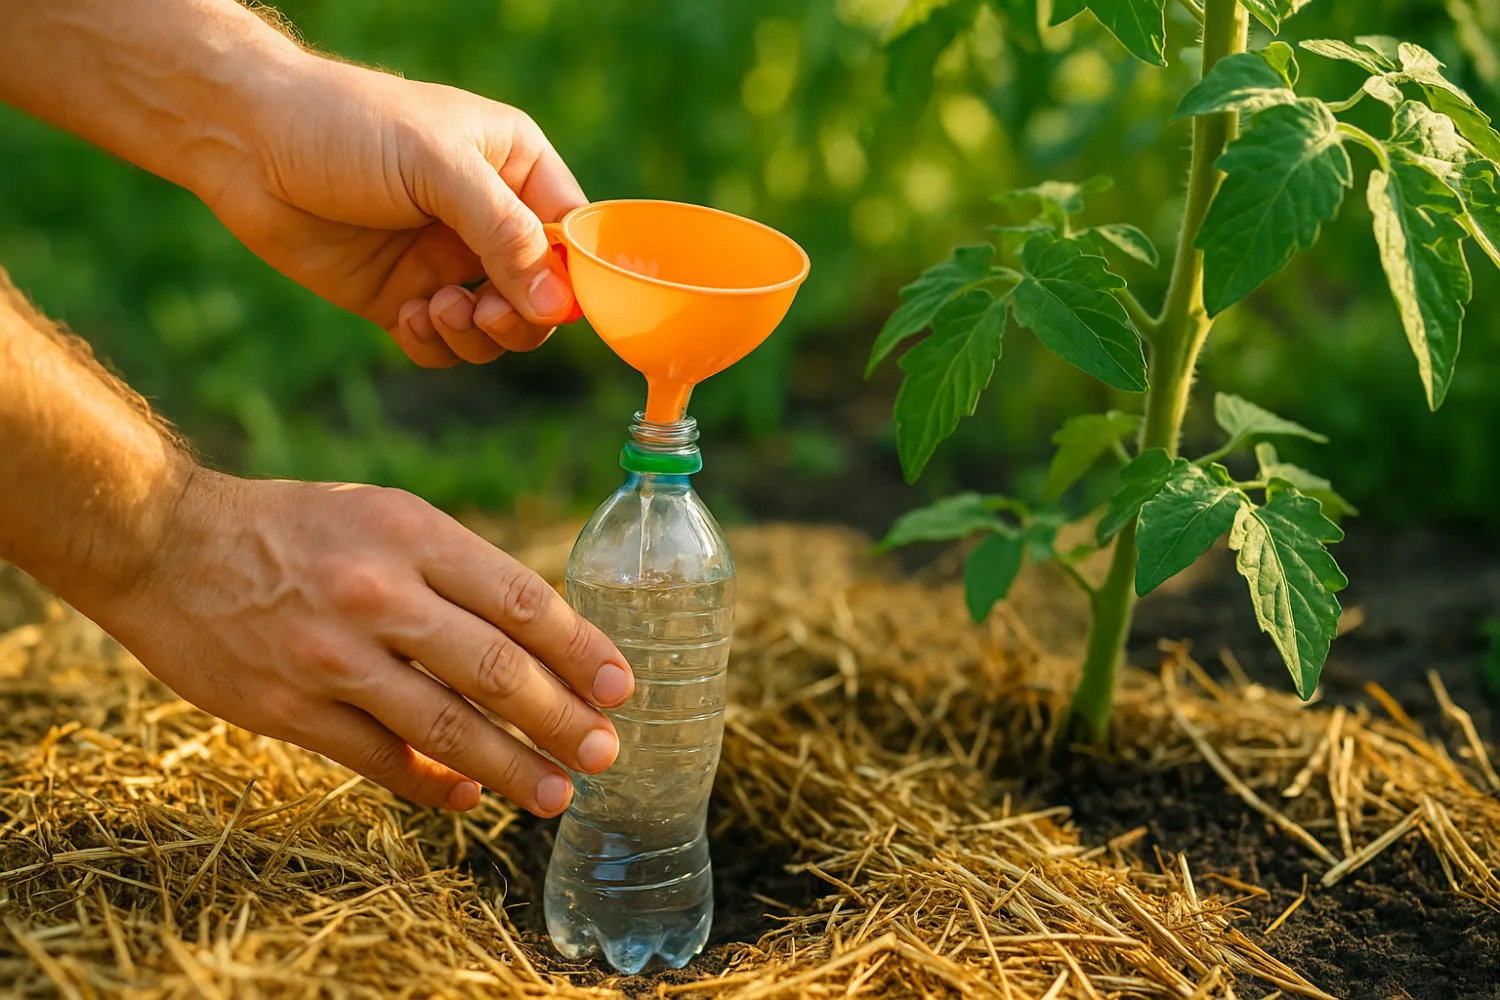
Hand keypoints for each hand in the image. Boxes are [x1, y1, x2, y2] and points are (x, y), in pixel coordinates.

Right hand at [92, 470, 633, 814]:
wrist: (165, 543)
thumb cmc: (294, 528)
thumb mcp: (384, 516)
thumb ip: (454, 573)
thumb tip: (535, 640)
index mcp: (411, 534)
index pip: (520, 600)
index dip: (578, 649)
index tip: (618, 686)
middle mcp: (379, 593)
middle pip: (495, 670)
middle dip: (561, 719)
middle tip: (604, 752)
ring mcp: (332, 656)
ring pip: (446, 727)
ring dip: (512, 768)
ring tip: (556, 793)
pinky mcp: (290, 707)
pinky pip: (381, 759)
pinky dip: (434, 786)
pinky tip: (471, 800)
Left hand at [206, 52, 586, 367]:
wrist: (243, 140)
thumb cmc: (346, 126)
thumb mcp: (437, 167)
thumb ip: (504, 234)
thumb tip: (559, 306)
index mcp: (516, 167)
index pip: (574, 237)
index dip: (573, 280)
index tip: (551, 306)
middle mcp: (489, 218)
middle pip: (542, 296)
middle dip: (519, 317)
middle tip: (484, 314)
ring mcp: (445, 260)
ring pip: (496, 329)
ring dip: (475, 335)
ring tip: (436, 309)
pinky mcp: (401, 295)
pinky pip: (443, 344)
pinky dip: (432, 344)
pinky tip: (403, 315)